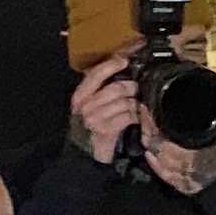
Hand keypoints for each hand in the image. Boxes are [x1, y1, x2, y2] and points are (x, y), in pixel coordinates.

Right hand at [70, 46, 141, 163]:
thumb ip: (100, 89)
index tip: (124, 61)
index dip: (111, 65)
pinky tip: (133, 120)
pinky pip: (128, 116)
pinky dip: (134, 118)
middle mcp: (86, 106)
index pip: (96, 74)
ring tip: (133, 109)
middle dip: (130, 88)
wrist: (88, 153)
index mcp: (80, 96)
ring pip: (125, 102)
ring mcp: (95, 118)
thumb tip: (118, 67)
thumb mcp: (90, 105)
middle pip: (116, 88)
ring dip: (134, 106)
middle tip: (134, 91)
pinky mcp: (106, 130)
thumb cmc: (93, 126)